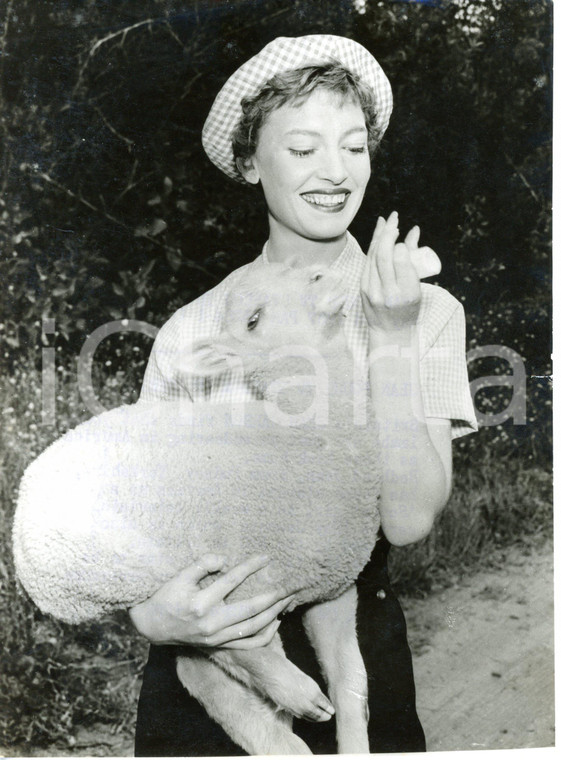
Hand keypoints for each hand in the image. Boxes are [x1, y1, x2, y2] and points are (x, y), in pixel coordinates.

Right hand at [130, 554, 294, 648]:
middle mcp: (211, 624)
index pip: (232, 581)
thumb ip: (201, 564)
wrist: (152, 626)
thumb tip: (225, 559)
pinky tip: (276, 620)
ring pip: (254, 628)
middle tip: (291, 583)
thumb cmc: (166, 597)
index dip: (250, 567)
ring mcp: (217, 639)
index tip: (266, 557)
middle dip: (274, 596)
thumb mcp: (179, 577)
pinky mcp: (220, 646)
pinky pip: (249, 644)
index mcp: (200, 604)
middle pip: (251, 610)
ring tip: (288, 598)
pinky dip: (266, 634)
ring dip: (275, 613)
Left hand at [361, 211, 438, 335]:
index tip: (403, 239)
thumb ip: (414, 259)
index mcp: (406, 293)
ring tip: (386, 221)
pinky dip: (373, 247)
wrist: (390, 331)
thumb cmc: (408, 309)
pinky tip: (378, 235)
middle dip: (388, 234)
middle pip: (383, 257)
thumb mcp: (417, 287)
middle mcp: (387, 292)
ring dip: (379, 236)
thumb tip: (413, 230)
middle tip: (394, 220)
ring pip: (372, 257)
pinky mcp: (362, 289)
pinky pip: (367, 262)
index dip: (400, 245)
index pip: (400, 262)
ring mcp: (371, 291)